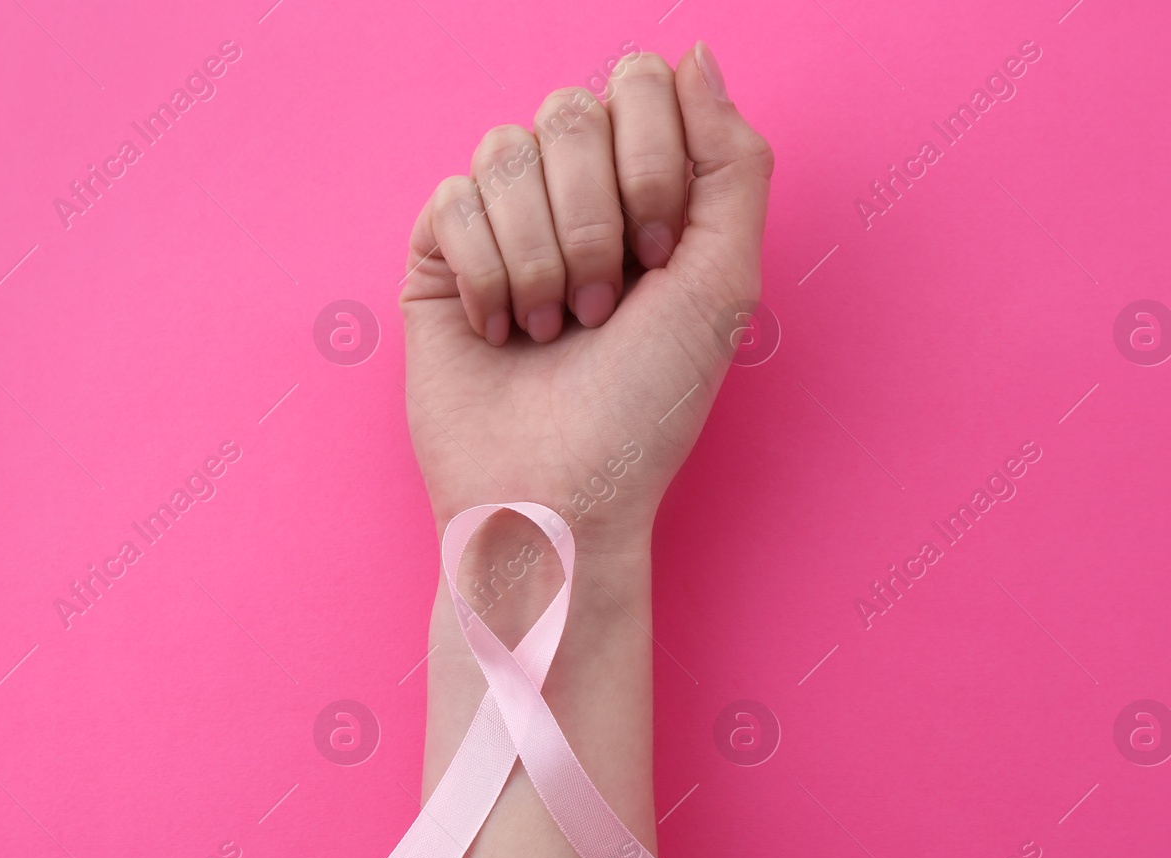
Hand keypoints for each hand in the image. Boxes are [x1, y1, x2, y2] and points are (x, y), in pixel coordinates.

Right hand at [400, 42, 772, 552]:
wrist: (558, 493)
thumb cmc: (647, 406)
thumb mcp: (723, 282)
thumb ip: (732, 160)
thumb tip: (693, 52)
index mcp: (646, 191)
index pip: (638, 83)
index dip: (649, 162)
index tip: (658, 257)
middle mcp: (573, 196)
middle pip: (568, 109)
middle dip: (595, 220)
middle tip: (603, 309)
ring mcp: (501, 222)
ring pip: (504, 150)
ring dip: (541, 258)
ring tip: (553, 329)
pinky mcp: (439, 256)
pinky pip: (451, 200)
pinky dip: (487, 274)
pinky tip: (499, 333)